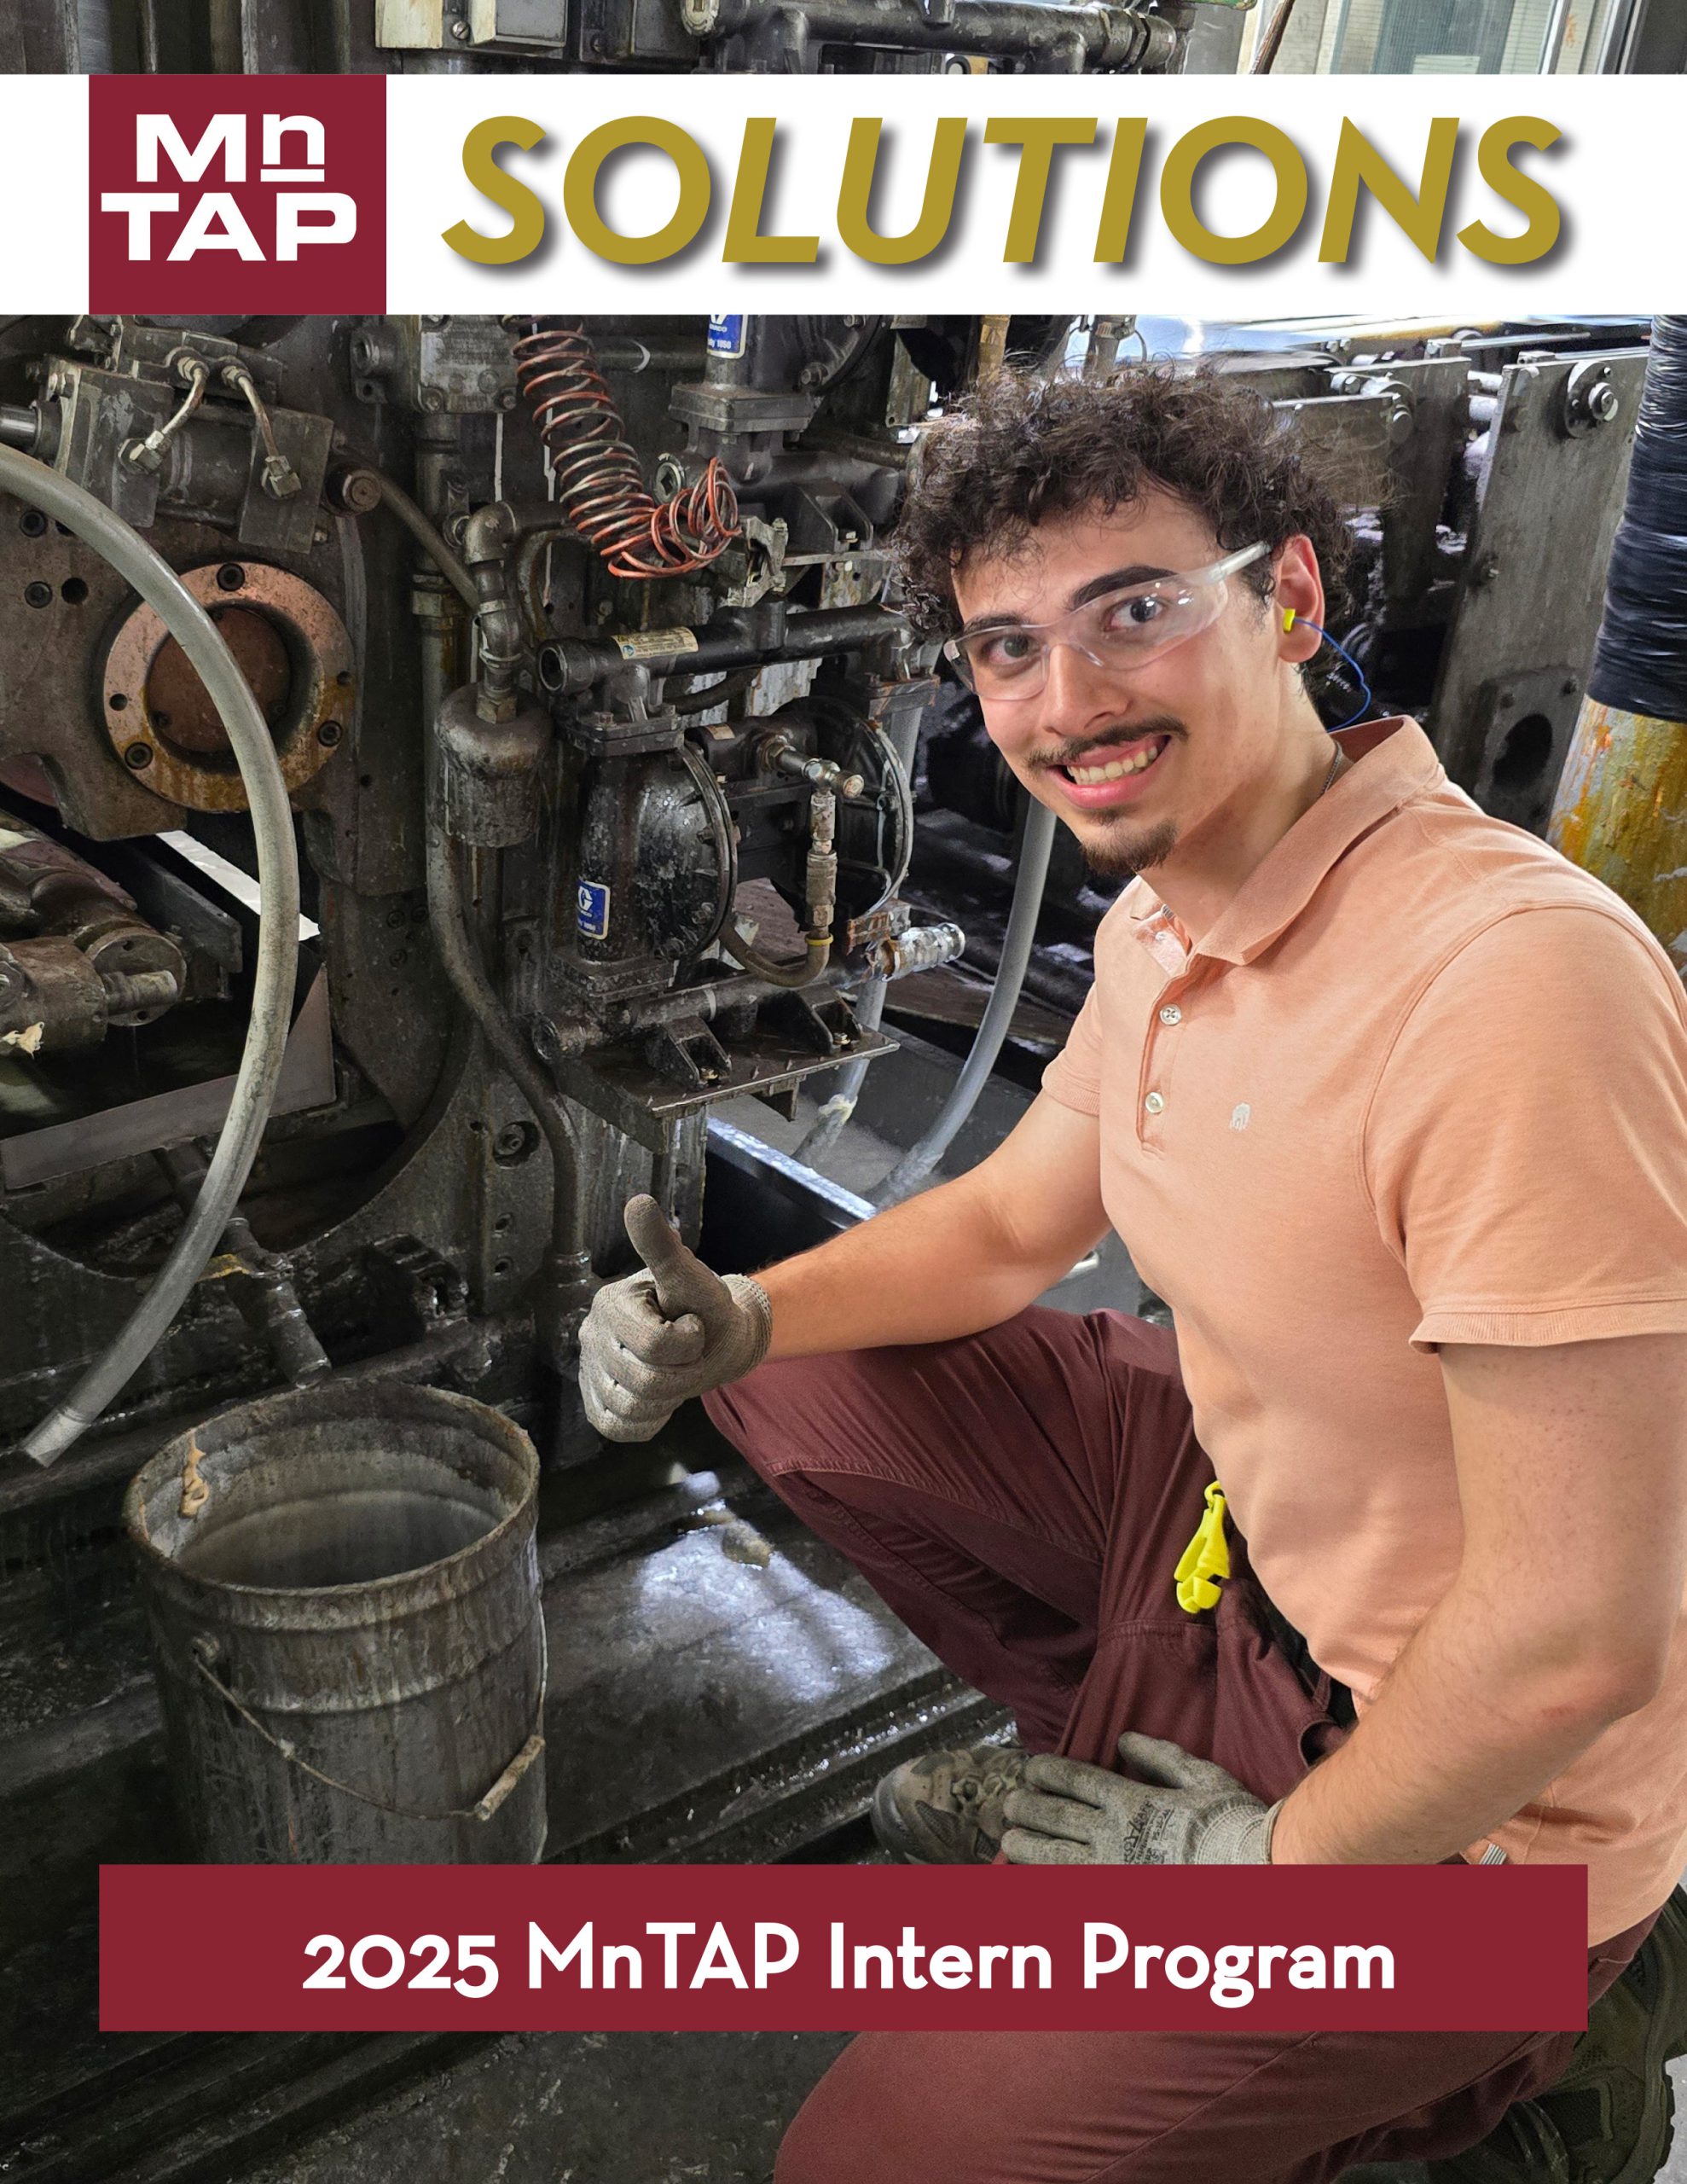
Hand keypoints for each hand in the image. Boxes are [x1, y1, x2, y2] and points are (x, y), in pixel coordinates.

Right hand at [578, 1195, 772, 1443]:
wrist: (717, 1341)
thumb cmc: (706, 1306)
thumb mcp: (693, 1277)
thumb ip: (664, 1248)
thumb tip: (639, 1202)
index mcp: (610, 1304)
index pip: (654, 1345)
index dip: (689, 1342)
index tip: (693, 1324)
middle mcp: (590, 1336)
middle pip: (644, 1381)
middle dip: (683, 1372)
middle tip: (690, 1352)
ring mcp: (590, 1372)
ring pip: (632, 1408)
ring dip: (669, 1398)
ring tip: (675, 1371)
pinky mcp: (596, 1402)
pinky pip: (619, 1427)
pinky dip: (649, 1420)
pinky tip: (659, 1397)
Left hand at [1001, 1732, 1277, 1864]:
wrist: (1255, 1874)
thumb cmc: (1232, 1823)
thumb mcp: (1201, 1776)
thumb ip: (1160, 1756)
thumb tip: (1125, 1738)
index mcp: (1131, 1801)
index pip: (1075, 1781)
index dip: (1046, 1773)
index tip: (1029, 1770)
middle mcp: (1114, 1834)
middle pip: (1056, 1816)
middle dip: (1027, 1808)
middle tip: (1008, 1804)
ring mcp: (1113, 1871)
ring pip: (1055, 1856)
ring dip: (1026, 1846)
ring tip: (1008, 1841)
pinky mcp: (1119, 1901)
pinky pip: (1074, 1891)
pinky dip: (1050, 1884)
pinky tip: (1035, 1882)